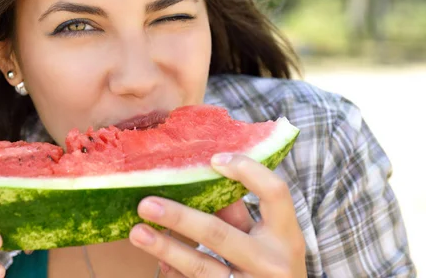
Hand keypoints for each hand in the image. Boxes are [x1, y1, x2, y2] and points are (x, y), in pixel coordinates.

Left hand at [129, 154, 306, 276]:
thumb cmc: (274, 265)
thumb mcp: (269, 240)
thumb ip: (240, 214)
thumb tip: (202, 177)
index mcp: (287, 237)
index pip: (275, 192)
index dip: (247, 171)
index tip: (214, 159)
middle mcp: (271, 263)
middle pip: (219, 233)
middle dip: (179, 217)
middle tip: (146, 203)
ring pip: (200, 267)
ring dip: (166, 247)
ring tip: (138, 233)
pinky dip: (175, 271)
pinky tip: (159, 260)